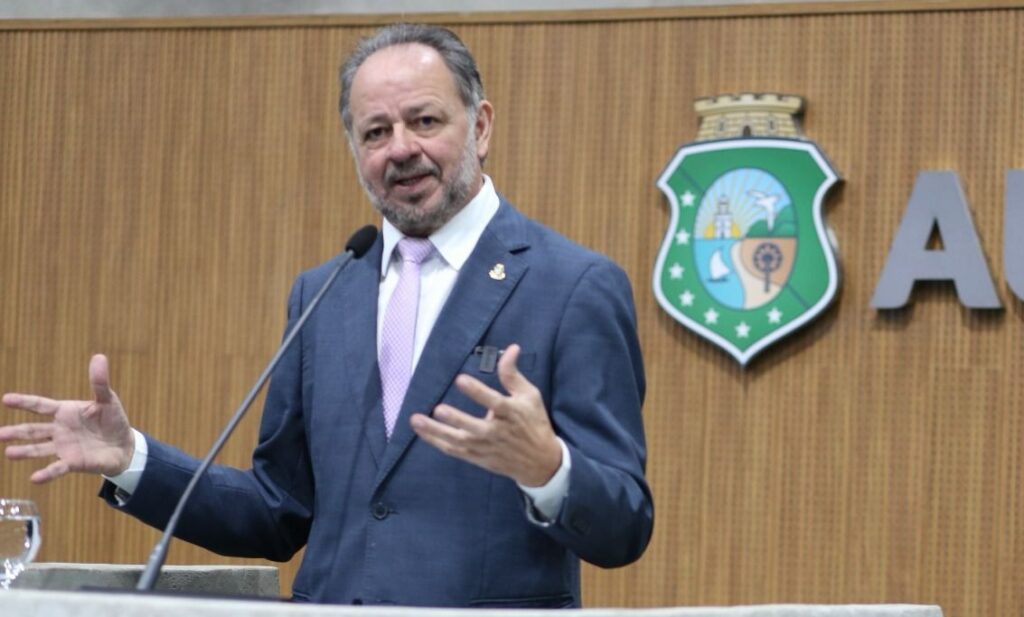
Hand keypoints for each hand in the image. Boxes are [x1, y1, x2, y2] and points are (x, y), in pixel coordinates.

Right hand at [0, 354, 134, 482]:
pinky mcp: (73, 462)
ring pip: (39, 449)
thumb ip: (99, 382)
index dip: (24, 402)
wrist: (125, 445)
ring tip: (9, 452)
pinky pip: (57, 468)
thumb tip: (99, 357)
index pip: (40, 406)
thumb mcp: (108, 400)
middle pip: (33, 430)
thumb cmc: (113, 420)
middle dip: (16, 431)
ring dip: (24, 451)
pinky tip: (34, 478)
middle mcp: (59, 430)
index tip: (6, 399)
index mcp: (65, 412)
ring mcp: (64, 447)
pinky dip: (46, 473)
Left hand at [411, 344, 561, 486]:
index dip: (477, 391)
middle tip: (439, 409)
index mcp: (511, 413)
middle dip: (456, 419)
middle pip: (473, 427)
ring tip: (416, 420)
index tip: (461, 380)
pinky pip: (455, 451)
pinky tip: (422, 432)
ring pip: (458, 441)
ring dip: (436, 432)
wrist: (541, 462)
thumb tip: (512, 348)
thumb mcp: (529, 395)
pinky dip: (438, 443)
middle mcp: (497, 432)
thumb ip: (513, 374)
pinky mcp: (478, 458)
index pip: (493, 401)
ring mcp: (486, 447)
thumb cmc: (534, 423)